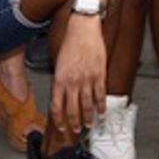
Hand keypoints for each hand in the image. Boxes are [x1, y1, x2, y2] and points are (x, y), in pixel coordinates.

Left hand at [49, 16, 105, 133]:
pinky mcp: (99, 75)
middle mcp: (72, 82)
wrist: (83, 28)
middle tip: (75, 130)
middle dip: (73, 124)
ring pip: (87, 106)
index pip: (57, 106)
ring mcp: (87, 80)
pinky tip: (101, 112)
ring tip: (88, 124)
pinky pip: (100, 95)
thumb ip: (60, 80)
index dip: (59, 120)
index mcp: (59, 79)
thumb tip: (61, 96)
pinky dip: (101, 106)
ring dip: (88, 118)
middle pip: (72, 110)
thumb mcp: (59, 63)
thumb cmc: (70, 42)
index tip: (61, 127)